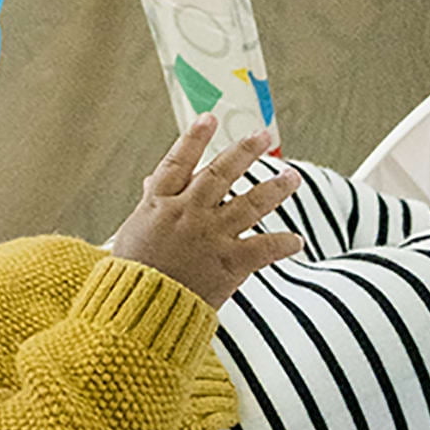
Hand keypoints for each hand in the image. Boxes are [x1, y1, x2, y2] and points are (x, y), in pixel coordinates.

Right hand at [106, 118, 307, 311]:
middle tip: (263, 135)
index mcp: (159, 203)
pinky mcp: (228, 264)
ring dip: (275, 188)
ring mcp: (210, 236)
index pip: (178, 161)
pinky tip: (297, 240)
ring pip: (250, 203)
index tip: (209, 117)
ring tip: (293, 176)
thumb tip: (150, 181)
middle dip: (245, 151)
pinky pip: (263, 249)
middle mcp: (188, 212)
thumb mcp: (133, 231)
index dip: (193, 138)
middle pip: (221, 173)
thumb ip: (149, 204)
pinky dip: (282, 244)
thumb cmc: (132, 274)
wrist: (139, 312)